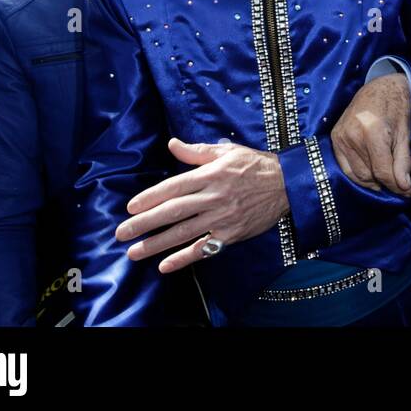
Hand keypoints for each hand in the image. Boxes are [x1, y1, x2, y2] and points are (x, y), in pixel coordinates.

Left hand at [115, 138, 288, 272]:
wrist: (288, 184)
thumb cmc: (255, 165)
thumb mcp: (227, 151)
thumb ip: (197, 152)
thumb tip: (172, 145)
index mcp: (211, 174)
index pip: (174, 187)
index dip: (151, 197)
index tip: (131, 207)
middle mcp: (214, 197)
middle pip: (174, 211)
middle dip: (145, 223)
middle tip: (122, 232)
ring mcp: (223, 217)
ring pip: (185, 232)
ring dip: (157, 244)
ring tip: (134, 252)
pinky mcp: (231, 234)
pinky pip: (205, 248)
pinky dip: (184, 258)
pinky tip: (165, 266)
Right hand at [330, 72, 410, 195]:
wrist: (379, 86)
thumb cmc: (396, 106)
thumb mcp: (404, 133)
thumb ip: (403, 161)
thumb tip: (404, 188)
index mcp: (372, 132)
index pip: (383, 171)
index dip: (398, 186)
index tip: (409, 192)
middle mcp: (352, 136)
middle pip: (370, 175)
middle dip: (389, 182)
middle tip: (403, 177)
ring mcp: (340, 138)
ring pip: (359, 175)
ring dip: (376, 180)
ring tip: (391, 170)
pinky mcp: (335, 139)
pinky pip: (347, 168)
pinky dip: (361, 175)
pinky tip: (375, 171)